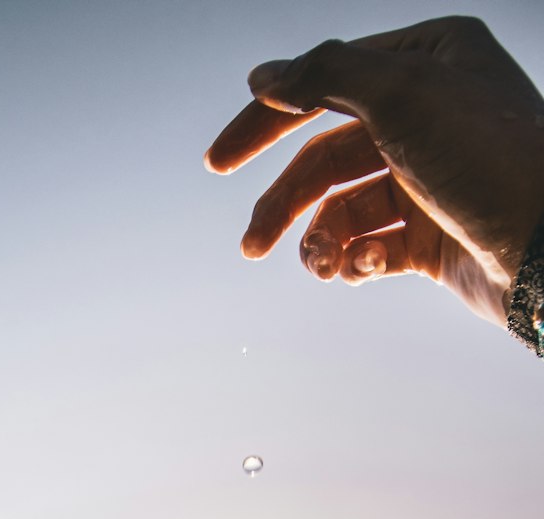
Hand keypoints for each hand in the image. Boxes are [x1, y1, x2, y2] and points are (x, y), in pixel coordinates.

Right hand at [205, 16, 543, 324]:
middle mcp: (429, 116)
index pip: (325, 83)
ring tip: (319, 267)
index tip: (218, 161)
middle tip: (251, 246)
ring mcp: (430, 180)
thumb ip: (325, 75)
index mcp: (428, 61)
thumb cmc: (490, 159)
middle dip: (284, 204)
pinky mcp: (433, 238)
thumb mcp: (402, 95)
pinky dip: (358, 260)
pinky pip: (371, 247)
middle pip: (326, 157)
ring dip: (320, 243)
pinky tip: (365, 268)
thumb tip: (264, 76)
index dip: (267, 121)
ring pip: (343, 210)